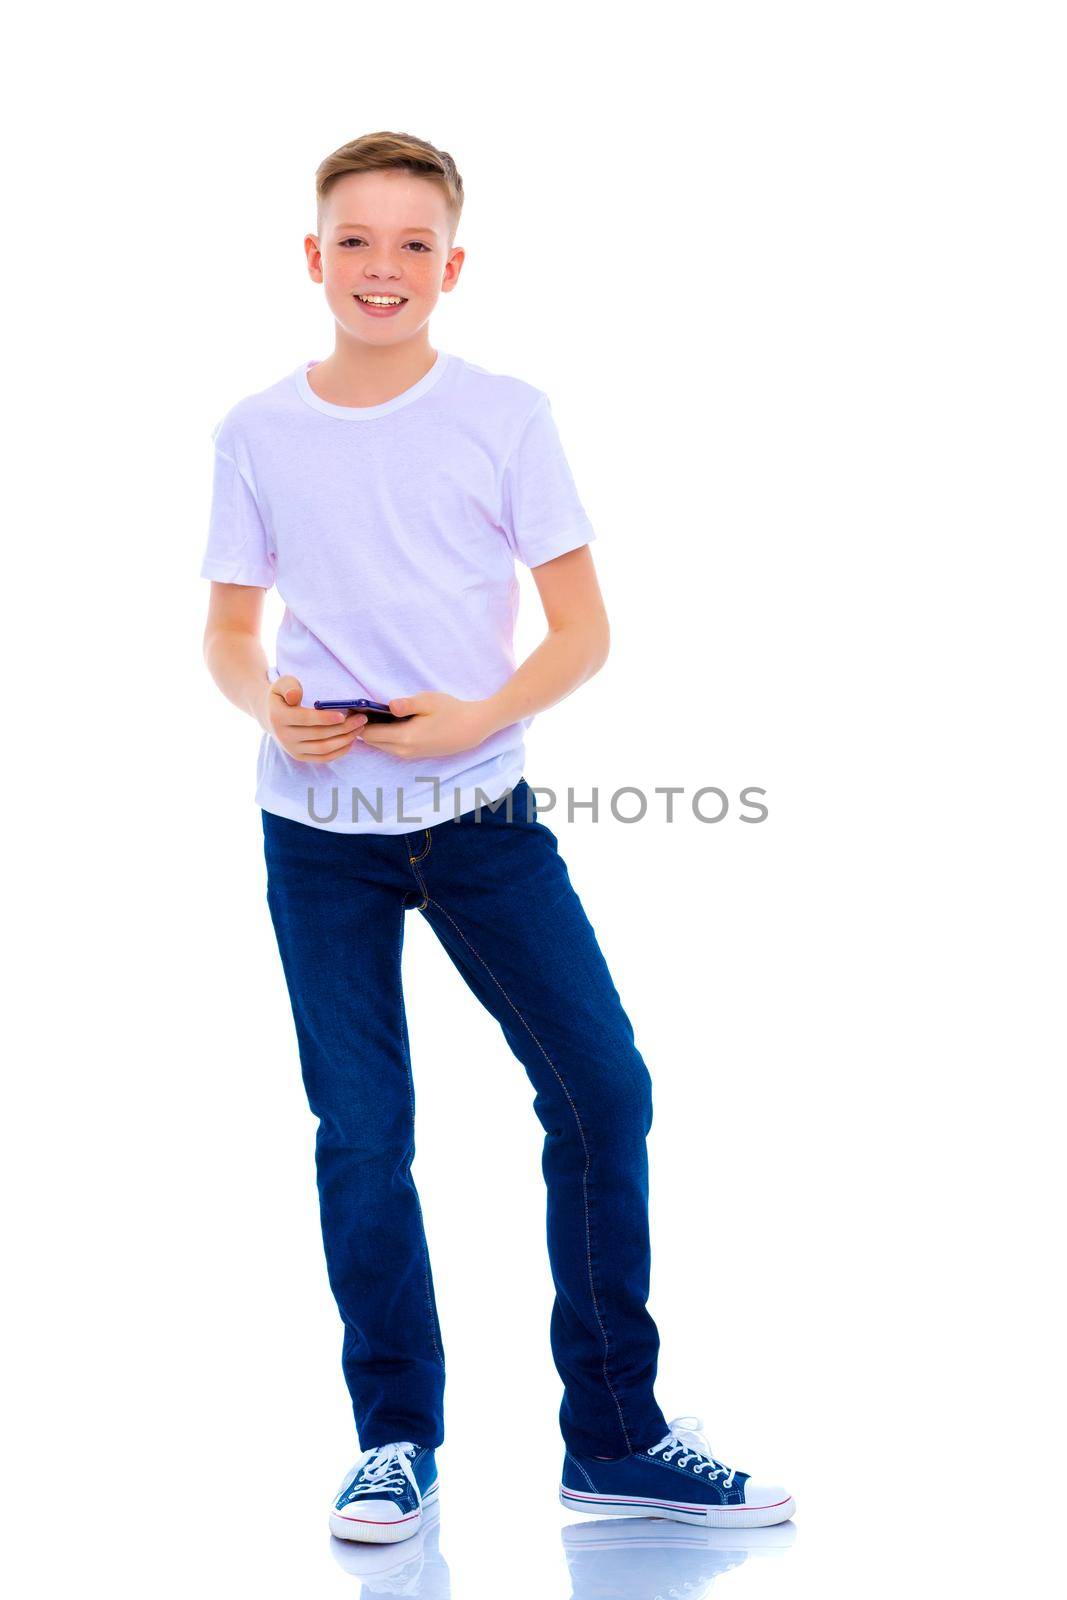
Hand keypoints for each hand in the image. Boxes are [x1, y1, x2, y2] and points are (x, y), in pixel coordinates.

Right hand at [257, 675, 367, 762]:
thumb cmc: (283, 695)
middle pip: (319, 735)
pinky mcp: (300, 757)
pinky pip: (323, 758)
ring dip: (345, 739)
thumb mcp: (282, 684)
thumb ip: (289, 685)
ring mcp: (292, 749)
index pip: (305, 719)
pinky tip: (351, 740)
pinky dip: (340, 751)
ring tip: (359, 728)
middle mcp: (284, 736)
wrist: (271, 714)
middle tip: (361, 719)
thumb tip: (294, 696)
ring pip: (323, 749)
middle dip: (343, 727)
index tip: (343, 715)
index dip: (325, 718)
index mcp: (278, 717)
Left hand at [356, 692, 494, 760]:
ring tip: (374, 713)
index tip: (355, 706)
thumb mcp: (429, 701)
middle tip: (360, 708)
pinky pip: (390, 746)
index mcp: (404, 738)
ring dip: (374, 731)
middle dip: (363, 727)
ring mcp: (408, 755)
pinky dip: (385, 735)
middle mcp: (403, 751)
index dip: (358, 721)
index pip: (368, 734)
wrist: (472, 728)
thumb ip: (406, 704)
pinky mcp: (414, 754)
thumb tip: (388, 706)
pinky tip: (390, 721)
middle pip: (371, 741)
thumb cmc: (450, 711)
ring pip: (380, 745)